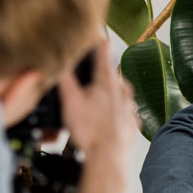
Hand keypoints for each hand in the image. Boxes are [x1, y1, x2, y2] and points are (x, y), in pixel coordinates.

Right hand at [56, 37, 135, 162]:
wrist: (109, 159)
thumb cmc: (90, 131)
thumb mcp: (70, 101)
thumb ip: (65, 79)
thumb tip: (59, 60)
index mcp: (107, 81)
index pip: (103, 51)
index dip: (98, 40)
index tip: (96, 32)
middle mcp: (122, 91)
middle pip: (113, 73)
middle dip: (103, 70)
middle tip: (92, 70)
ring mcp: (130, 108)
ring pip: (121, 93)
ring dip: (111, 92)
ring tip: (97, 98)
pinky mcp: (133, 124)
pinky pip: (126, 112)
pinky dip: (117, 112)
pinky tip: (108, 119)